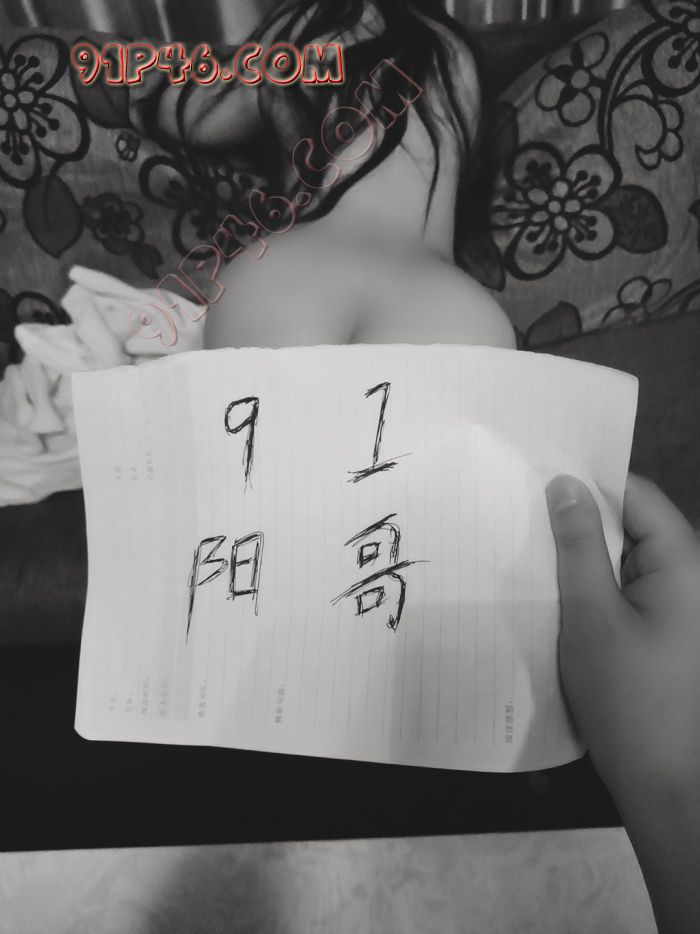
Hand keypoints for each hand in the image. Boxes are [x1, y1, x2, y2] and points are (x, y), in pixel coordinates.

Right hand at [545, 472, 699, 806]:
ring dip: (583, 557)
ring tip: (526, 549)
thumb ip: (577, 545)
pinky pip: (627, 592)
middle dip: (579, 520)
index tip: (535, 477)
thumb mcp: (591, 614)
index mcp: (683, 562)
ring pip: (625, 560)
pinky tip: (553, 593)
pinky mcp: (664, 634)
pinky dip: (594, 588)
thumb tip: (565, 484)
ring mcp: (679, 608)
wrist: (664, 784)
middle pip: (632, 525)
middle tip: (518, 513)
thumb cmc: (627, 695)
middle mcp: (689, 577)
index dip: (588, 482)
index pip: (636, 496)